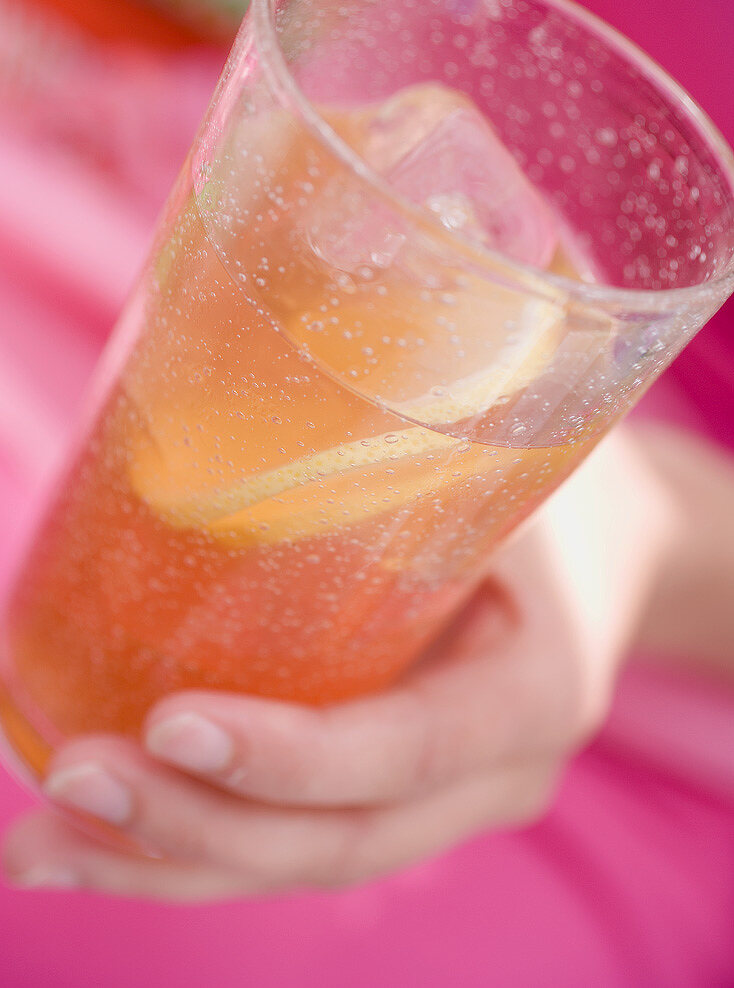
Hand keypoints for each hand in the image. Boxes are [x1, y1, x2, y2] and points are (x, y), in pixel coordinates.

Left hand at [2, 431, 674, 901]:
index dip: (294, 755)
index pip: (412, 750)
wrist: (614, 554)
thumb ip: (408, 440)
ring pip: (299, 862)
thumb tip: (223, 351)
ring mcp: (442, 801)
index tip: (172, 722)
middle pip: (338, 841)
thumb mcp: (510, 457)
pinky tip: (97, 839)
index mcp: (537, 690)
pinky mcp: (393, 794)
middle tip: (67, 777)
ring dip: (165, 857)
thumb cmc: (550, 485)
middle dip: (193, 826)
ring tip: (43, 843)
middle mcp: (493, 774)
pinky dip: (191, 845)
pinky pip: (292, 840)